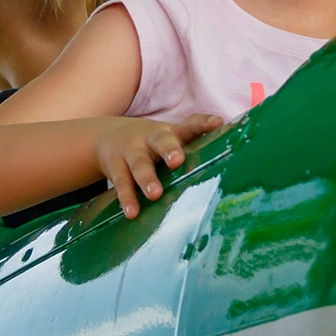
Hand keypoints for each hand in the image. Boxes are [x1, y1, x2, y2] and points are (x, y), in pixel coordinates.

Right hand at [96, 114, 221, 218]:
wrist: (105, 136)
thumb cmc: (150, 142)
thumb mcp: (169, 137)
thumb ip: (195, 140)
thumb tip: (230, 142)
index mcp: (170, 133)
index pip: (190, 125)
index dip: (203, 123)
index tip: (217, 123)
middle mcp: (151, 139)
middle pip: (161, 141)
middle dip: (169, 150)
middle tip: (177, 161)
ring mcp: (132, 151)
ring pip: (139, 164)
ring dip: (146, 178)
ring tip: (154, 194)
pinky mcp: (116, 166)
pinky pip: (121, 182)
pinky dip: (126, 198)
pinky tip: (132, 212)